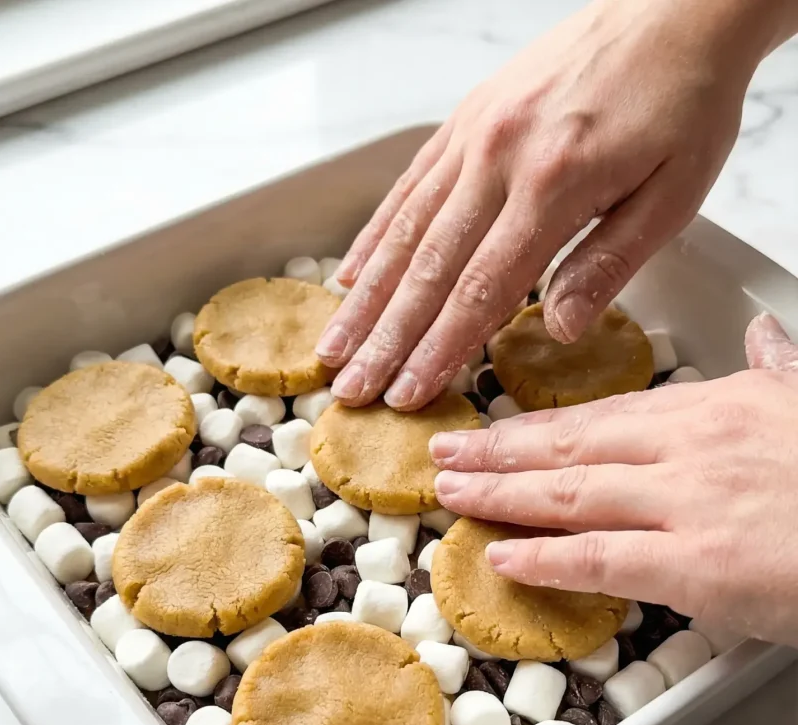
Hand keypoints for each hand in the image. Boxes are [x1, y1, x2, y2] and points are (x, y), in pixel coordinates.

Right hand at [316, 0, 778, 410]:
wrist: (677, 9)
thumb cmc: (684, 103)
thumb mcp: (673, 195)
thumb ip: (609, 265)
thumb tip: (556, 329)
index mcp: (553, 185)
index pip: (481, 289)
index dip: (439, 349)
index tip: (408, 393)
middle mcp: (498, 158)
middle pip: (427, 268)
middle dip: (386, 339)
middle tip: (352, 389)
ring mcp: (474, 134)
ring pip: (404, 230)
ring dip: (365, 296)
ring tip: (333, 346)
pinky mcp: (466, 118)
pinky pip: (408, 185)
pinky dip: (374, 234)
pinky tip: (350, 274)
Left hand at [428, 314, 797, 647]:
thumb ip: (777, 370)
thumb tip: (763, 334)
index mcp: (716, 408)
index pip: (604, 414)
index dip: (540, 424)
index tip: (494, 429)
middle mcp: (690, 447)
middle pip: (571, 443)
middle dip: (498, 451)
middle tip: (440, 453)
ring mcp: (689, 502)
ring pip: (570, 492)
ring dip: (500, 494)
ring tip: (450, 494)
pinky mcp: (697, 564)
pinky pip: (600, 557)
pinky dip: (543, 556)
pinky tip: (500, 555)